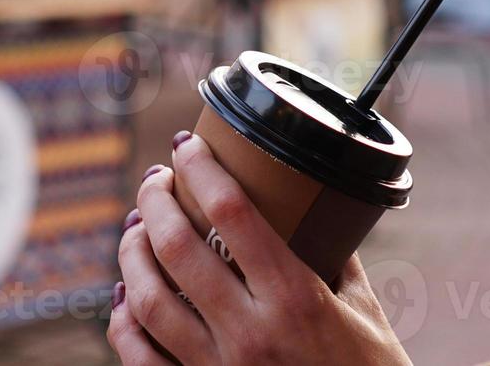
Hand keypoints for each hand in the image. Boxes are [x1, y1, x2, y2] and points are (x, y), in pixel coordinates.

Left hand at [108, 131, 410, 364]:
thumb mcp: (365, 310)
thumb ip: (337, 259)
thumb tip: (316, 210)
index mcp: (295, 298)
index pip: (233, 214)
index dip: (201, 169)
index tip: (186, 146)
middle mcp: (250, 332)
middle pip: (178, 248)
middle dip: (155, 202)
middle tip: (155, 180)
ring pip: (149, 300)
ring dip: (131, 254)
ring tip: (135, 228)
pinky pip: (142, 359)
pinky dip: (124, 324)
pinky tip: (127, 296)